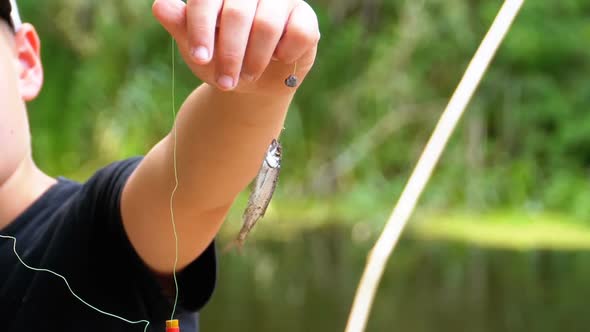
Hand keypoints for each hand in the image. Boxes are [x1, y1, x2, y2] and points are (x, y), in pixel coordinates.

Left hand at [152, 0, 319, 94]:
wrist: (252, 80)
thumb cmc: (220, 57)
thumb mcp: (196, 46)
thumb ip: (180, 24)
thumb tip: (160, 6)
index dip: (202, 28)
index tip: (200, 58)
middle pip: (237, 14)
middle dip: (229, 55)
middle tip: (225, 83)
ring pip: (267, 26)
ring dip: (254, 61)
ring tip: (248, 76)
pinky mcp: (305, 16)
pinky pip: (297, 34)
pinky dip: (284, 55)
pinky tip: (279, 59)